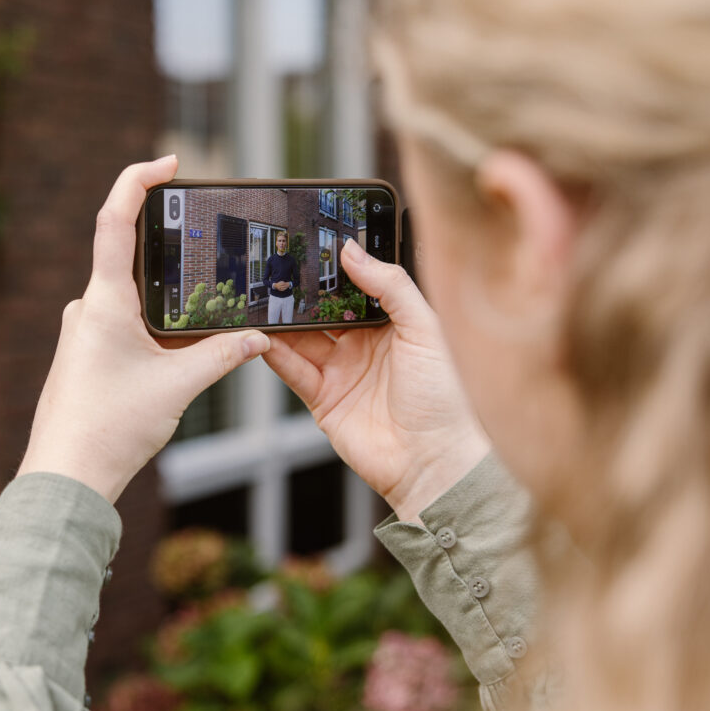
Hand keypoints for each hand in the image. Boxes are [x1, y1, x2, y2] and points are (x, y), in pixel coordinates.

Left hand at [17, 156, 270, 502]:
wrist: (65, 478)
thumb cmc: (110, 429)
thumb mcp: (178, 386)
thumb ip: (223, 354)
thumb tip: (259, 337)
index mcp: (103, 301)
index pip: (115, 220)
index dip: (139, 180)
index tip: (168, 162)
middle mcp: (85, 308)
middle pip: (127, 256)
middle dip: (168, 251)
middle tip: (204, 241)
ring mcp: (80, 331)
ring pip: (127, 297)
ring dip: (163, 298)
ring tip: (202, 309)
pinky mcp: (81, 355)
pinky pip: (119, 323)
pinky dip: (150, 324)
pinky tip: (173, 348)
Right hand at [262, 240, 489, 523]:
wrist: (436, 461)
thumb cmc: (448, 399)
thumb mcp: (425, 328)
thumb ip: (390, 286)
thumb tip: (354, 252)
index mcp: (395, 325)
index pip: (357, 289)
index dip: (337, 271)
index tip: (314, 248)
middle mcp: (366, 346)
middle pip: (324, 312)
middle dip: (302, 294)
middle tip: (279, 270)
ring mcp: (343, 372)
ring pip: (303, 338)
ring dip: (282, 321)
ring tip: (261, 299)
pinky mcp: (324, 400)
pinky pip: (294, 370)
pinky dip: (276, 354)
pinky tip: (262, 337)